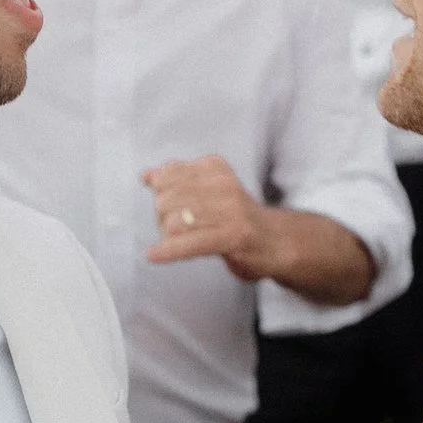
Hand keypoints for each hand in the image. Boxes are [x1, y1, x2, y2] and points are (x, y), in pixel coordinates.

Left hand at [143, 154, 282, 281]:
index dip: (161, 193)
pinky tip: (153, 255)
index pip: (166, 175)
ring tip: (184, 242)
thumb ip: (177, 181)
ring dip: (169, 237)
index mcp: (214, 167)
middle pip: (165, 199)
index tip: (173, 204)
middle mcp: (223, 184)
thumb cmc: (235, 218)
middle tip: (179, 229)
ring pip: (173, 222)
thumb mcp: (207, 191)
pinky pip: (189, 243)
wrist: (276, 241)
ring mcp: (230, 210)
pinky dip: (168, 251)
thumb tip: (146, 175)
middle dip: (162, 218)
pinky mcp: (233, 236)